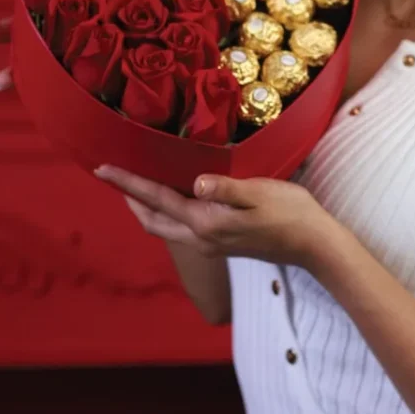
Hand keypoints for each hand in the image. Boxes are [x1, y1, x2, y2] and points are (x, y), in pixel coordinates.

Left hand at [94, 165, 342, 268]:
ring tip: (135, 188)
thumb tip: (195, 182)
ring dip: (145, 209)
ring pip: (164, 228)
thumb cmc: (290, 214)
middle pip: (152, 220)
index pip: (157, 199)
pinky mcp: (222, 244)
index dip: (128, 183)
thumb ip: (226, 189)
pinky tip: (173, 200)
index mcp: (206, 223)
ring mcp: (211, 245)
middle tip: (112, 175)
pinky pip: (180, 229)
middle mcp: (201, 238)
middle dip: (129, 199)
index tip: (102, 168)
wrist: (312, 245)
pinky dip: (165, 214)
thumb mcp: (260, 194)